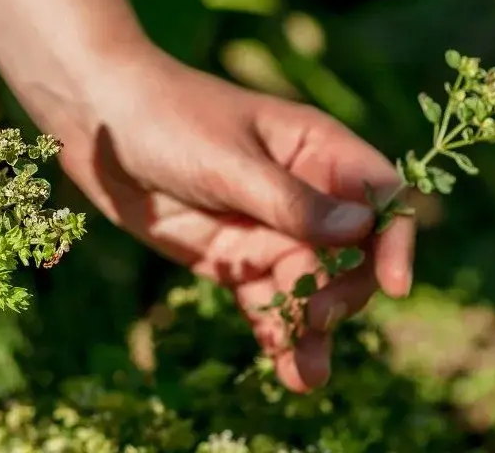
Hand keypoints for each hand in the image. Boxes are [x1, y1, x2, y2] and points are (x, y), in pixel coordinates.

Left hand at [43, 48, 415, 392]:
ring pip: (309, 288)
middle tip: (315, 316)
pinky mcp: (232, 260)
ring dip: (313, 330)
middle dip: (342, 291)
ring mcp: (268, 231)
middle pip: (351, 255)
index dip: (395, 240)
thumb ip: (290, 201)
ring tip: (307, 376)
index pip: (380, 196)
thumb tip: (361, 231)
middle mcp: (303, 194)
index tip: (394, 284)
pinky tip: (284, 369)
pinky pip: (266, 303)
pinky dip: (277, 334)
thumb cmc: (169, 118)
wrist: (99, 122)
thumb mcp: (228, 160)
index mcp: (317, 150)